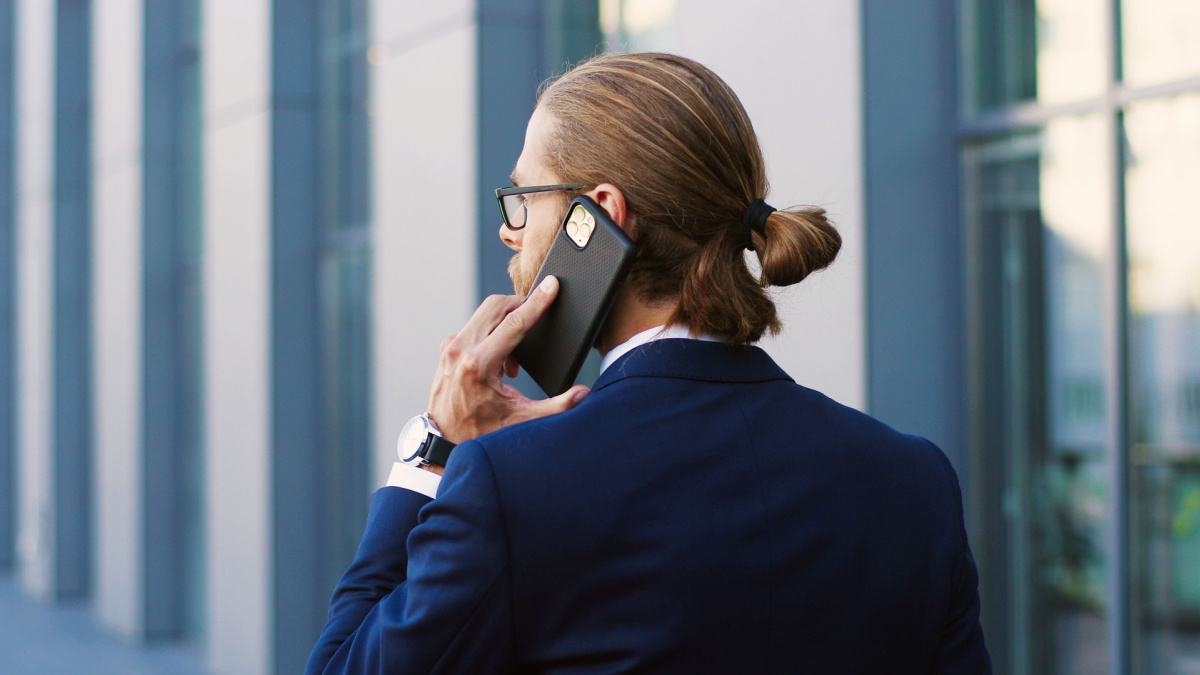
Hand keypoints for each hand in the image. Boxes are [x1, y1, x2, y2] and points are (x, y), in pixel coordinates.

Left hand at [426, 276, 589, 446]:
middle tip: (539, 314)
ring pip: (484, 313)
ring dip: (506, 322)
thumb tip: (583, 394)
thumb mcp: (522, 420)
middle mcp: (461, 350)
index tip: (551, 286)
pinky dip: (492, 333)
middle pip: (496, 307)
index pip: (514, 323)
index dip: (537, 303)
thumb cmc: (480, 432)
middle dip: (521, 304)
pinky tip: (500, 359)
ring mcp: (450, 346)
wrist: (444, 440)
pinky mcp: (447, 347)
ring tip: (515, 358)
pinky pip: (474, 326)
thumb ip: (557, 406)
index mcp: (479, 364)